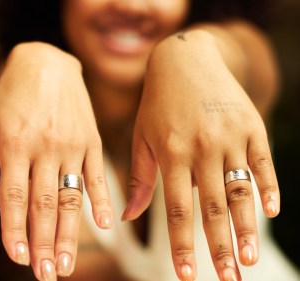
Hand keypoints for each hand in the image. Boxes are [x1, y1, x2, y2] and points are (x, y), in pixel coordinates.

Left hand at [0, 42, 113, 279]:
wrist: (46, 62)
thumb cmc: (10, 99)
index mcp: (14, 145)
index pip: (14, 196)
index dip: (15, 228)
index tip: (17, 256)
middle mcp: (44, 147)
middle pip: (44, 203)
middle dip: (43, 242)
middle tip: (46, 273)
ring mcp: (71, 144)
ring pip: (71, 196)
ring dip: (70, 233)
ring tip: (67, 262)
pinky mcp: (92, 140)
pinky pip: (98, 175)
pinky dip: (102, 201)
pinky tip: (104, 226)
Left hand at [123, 30, 279, 280]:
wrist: (184, 59)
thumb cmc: (157, 106)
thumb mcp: (141, 139)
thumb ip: (139, 180)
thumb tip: (126, 219)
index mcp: (171, 154)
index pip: (177, 210)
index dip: (182, 244)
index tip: (185, 275)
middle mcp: (201, 148)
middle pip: (212, 207)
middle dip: (220, 247)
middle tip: (228, 280)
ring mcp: (229, 137)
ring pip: (239, 190)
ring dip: (246, 228)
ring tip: (250, 260)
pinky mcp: (251, 126)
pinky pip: (263, 163)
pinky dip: (268, 187)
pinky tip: (270, 212)